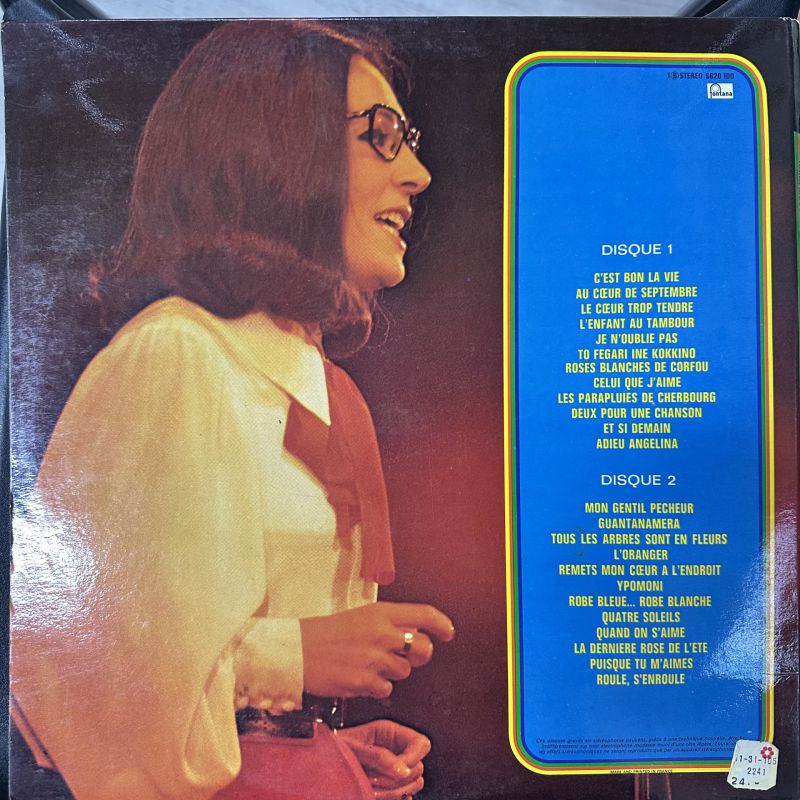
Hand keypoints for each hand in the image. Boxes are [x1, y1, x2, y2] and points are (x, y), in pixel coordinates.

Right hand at [300, 601, 453, 697]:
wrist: (297, 651)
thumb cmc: (326, 633)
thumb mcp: (360, 617)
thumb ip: (388, 623)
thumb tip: (413, 634)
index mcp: (380, 613)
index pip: (424, 614)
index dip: (442, 624)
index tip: (448, 632)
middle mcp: (382, 634)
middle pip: (423, 648)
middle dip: (420, 655)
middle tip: (409, 656)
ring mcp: (374, 659)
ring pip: (404, 671)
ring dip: (392, 671)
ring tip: (369, 664)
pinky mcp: (365, 682)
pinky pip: (386, 689)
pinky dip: (377, 687)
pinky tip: (360, 677)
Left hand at [337, 720, 429, 799]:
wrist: (320, 764)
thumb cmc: (333, 749)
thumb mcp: (353, 747)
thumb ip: (378, 756)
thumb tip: (402, 770)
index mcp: (390, 733)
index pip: (421, 743)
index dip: (413, 758)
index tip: (398, 770)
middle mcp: (396, 750)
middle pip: (418, 768)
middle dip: (397, 779)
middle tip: (373, 781)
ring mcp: (394, 769)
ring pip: (413, 784)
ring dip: (393, 791)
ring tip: (369, 789)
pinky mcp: (390, 786)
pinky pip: (404, 796)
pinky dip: (392, 798)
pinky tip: (375, 794)